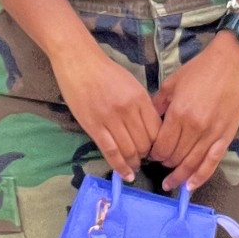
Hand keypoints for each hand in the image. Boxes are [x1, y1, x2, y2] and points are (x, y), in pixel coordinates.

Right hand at [51, 39, 161, 181]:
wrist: (79, 62)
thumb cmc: (106, 72)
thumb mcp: (132, 84)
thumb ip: (142, 105)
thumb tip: (151, 128)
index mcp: (140, 98)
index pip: (157, 130)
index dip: (159, 145)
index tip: (156, 150)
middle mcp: (128, 110)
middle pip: (144, 143)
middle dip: (147, 156)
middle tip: (144, 159)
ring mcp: (110, 119)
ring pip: (129, 150)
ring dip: (134, 162)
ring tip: (134, 167)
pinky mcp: (93, 127)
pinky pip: (110, 152)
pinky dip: (120, 166)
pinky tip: (126, 175)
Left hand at [148, 34, 238, 191]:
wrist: (229, 64)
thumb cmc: (199, 71)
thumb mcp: (171, 84)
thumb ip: (158, 106)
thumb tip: (148, 124)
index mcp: (178, 114)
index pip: (161, 146)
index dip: (153, 154)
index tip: (150, 153)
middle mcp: (194, 128)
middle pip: (174, 157)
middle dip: (164, 163)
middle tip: (160, 162)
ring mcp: (211, 134)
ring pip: (191, 164)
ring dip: (179, 175)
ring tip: (170, 182)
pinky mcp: (225, 137)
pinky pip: (212, 163)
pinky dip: (200, 177)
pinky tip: (190, 187)